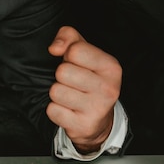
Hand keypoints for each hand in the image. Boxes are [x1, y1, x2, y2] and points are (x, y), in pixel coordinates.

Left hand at [47, 26, 121, 153]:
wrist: (98, 119)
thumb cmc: (88, 78)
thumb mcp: (84, 51)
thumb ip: (68, 36)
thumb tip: (54, 48)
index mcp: (111, 66)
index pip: (75, 50)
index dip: (68, 55)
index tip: (76, 63)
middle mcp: (108, 88)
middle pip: (63, 72)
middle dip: (62, 76)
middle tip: (73, 82)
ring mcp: (97, 109)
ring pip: (55, 91)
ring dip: (58, 93)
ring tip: (71, 96)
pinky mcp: (83, 126)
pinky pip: (52, 111)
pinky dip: (55, 110)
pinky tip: (68, 109)